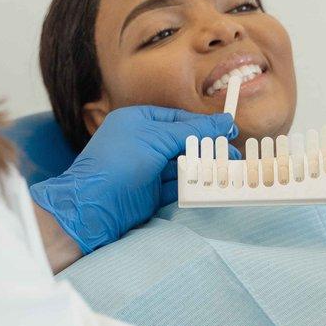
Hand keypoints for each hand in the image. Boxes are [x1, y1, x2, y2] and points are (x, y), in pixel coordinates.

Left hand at [28, 106, 235, 254]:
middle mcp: (142, 143)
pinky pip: (177, 186)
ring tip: (228, 170)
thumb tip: (223, 122)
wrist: (92, 206)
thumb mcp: (157, 138)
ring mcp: (147, 169)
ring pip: (182, 165)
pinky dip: (194, 186)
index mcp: (138, 121)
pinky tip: (211, 186)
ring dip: (204, 169)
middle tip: (233, 154)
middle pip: (183, 142)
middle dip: (207, 149)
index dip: (204, 125)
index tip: (229, 130)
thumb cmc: (118, 162)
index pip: (179, 119)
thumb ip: (192, 131)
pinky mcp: (150, 193)